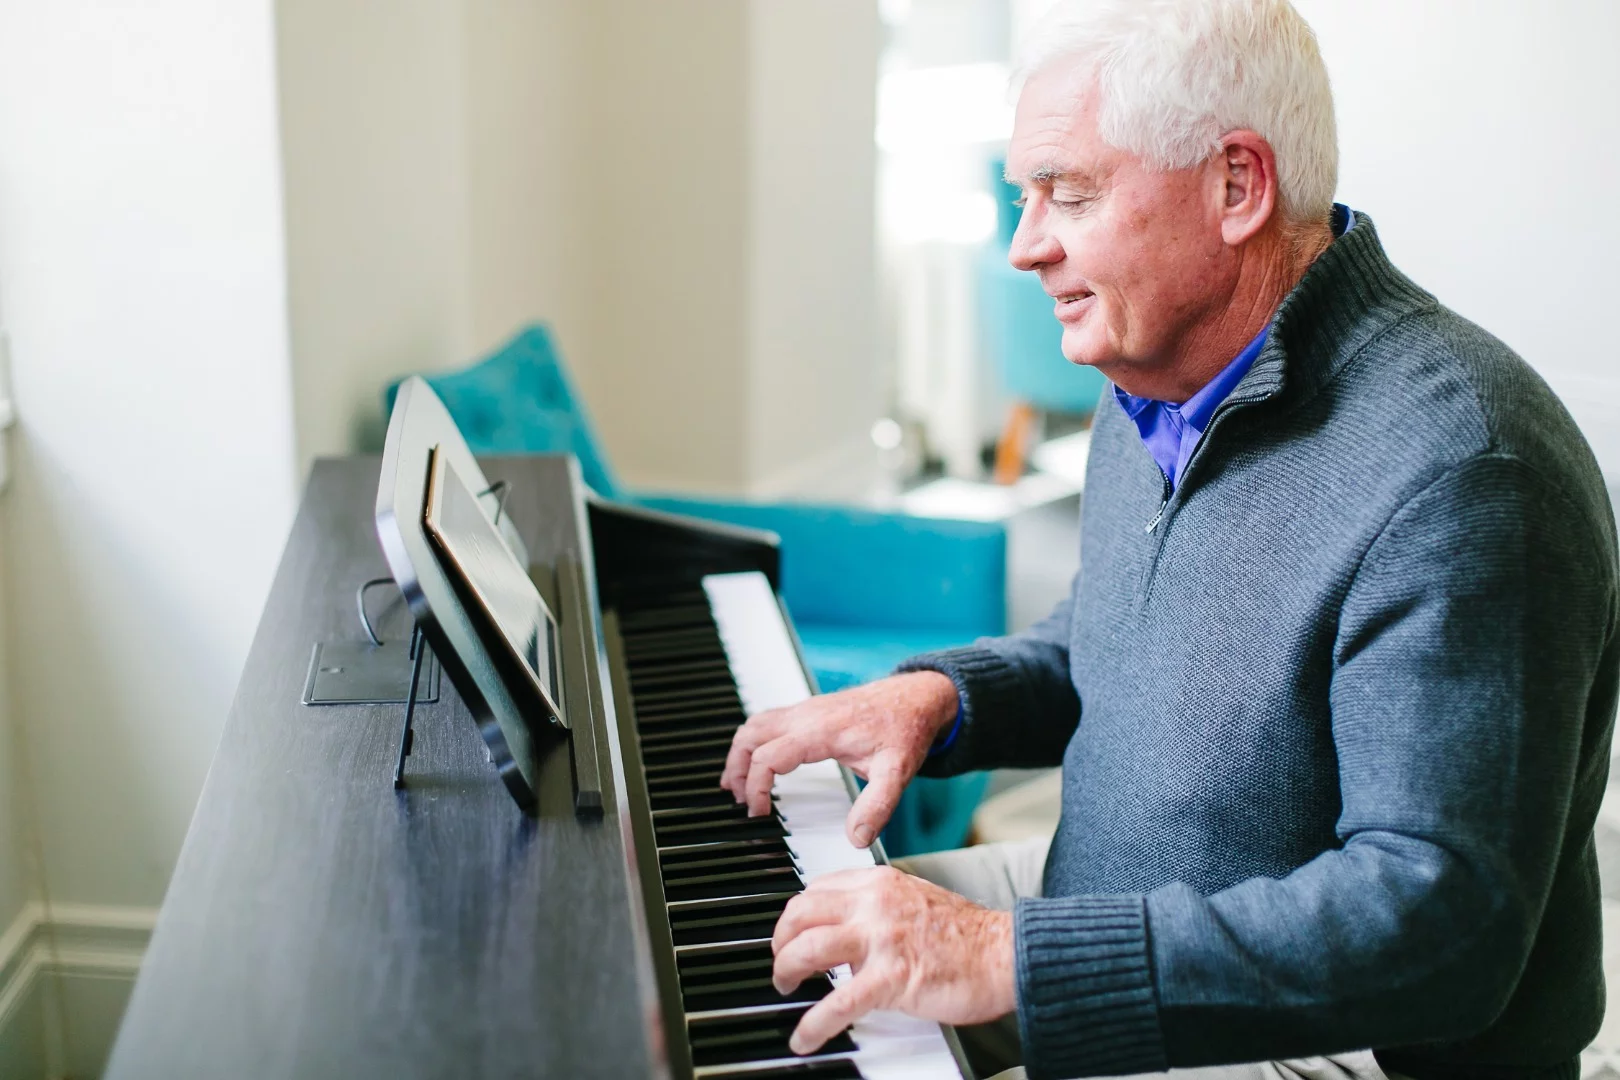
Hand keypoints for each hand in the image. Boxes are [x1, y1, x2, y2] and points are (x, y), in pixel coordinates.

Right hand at [719, 671, 959, 847]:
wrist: (918, 696)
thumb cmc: (906, 728)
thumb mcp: (898, 772)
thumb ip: (878, 806)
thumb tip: (856, 837)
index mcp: (821, 731)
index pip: (768, 756)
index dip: (756, 787)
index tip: (760, 813)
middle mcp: (807, 715)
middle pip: (750, 736)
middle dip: (737, 770)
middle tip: (740, 801)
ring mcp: (805, 709)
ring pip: (754, 724)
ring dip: (740, 754)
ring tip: (739, 785)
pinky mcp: (809, 709)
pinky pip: (767, 721)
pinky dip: (753, 742)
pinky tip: (758, 761)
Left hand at [771, 865, 1015, 1054]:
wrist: (1005, 954)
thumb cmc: (969, 936)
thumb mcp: (915, 899)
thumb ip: (879, 907)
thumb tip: (849, 928)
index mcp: (879, 883)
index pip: (817, 889)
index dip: (797, 915)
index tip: (793, 933)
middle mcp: (874, 904)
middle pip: (801, 912)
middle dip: (780, 940)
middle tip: (782, 961)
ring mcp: (881, 939)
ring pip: (808, 949)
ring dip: (785, 971)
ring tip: (786, 988)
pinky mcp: (891, 978)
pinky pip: (838, 1002)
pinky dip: (813, 1024)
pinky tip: (803, 1038)